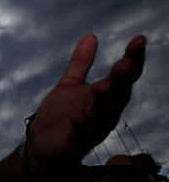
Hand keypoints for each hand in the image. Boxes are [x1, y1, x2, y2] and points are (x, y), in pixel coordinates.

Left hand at [28, 34, 145, 169]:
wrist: (41, 145)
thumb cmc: (61, 115)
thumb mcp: (69, 85)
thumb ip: (80, 64)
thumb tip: (90, 36)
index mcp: (106, 95)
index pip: (124, 76)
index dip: (133, 59)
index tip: (139, 39)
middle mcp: (105, 111)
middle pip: (119, 93)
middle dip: (122, 79)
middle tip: (125, 63)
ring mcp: (93, 128)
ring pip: (105, 114)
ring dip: (104, 101)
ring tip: (102, 86)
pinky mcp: (78, 143)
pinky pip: (83, 136)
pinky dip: (82, 126)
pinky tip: (77, 116)